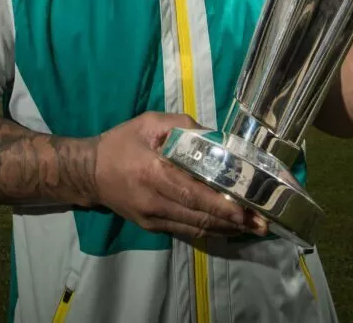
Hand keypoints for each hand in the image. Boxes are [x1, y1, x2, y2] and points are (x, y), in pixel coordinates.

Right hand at [92, 112, 266, 241]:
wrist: (88, 172)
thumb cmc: (120, 143)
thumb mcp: (148, 123)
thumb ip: (182, 127)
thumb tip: (215, 137)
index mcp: (153, 173)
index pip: (193, 195)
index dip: (222, 206)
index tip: (247, 211)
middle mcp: (154, 201)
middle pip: (200, 217)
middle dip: (234, 222)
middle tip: (263, 223)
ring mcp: (153, 218)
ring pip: (196, 228)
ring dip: (227, 229)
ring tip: (253, 227)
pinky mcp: (152, 226)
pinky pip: (186, 230)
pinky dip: (210, 230)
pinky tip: (228, 227)